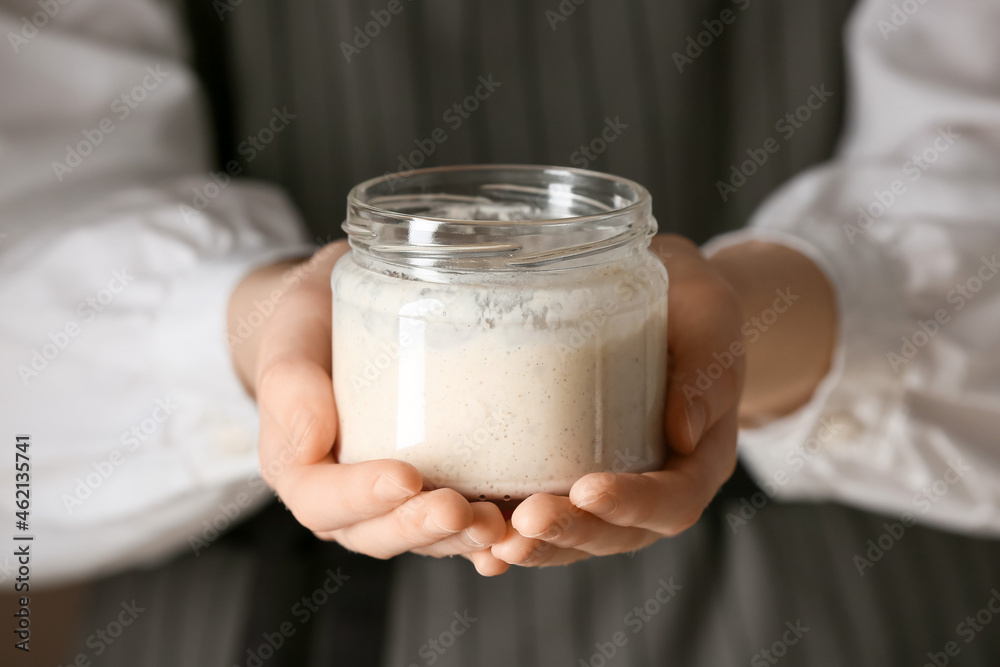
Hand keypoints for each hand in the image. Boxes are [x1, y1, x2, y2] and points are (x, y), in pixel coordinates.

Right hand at [228, 241, 509, 575]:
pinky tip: (515, 531)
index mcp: (300, 472)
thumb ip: (290, 384)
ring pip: (421, 539)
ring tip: (495, 523)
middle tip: (456, 508)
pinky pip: (455, 527)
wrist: (340, 322)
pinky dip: (484, 535)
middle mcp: (345, 501)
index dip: (360, 497)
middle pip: (376, 533)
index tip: (404, 476)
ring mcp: (391, 505)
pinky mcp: (431, 494)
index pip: (321, 502)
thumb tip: (313, 440)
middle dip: (419, 526)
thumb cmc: (311, 330)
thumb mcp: (290, 339)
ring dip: (458, 538)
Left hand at [488, 235, 745, 567]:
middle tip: (527, 521)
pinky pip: (544, 517)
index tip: (588, 489)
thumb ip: (703, 372)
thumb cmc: (691, 310)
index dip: (632, 503)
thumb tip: (681, 431)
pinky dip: (510, 530)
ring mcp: (609, 490)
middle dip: (571, 532)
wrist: (663, 300)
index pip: (673, 502)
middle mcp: (653, 488)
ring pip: (576, 538)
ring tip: (494, 540)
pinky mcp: (567, 477)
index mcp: (698, 463)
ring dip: (537, 545)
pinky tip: (475, 538)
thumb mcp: (711, 324)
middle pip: (617, 534)